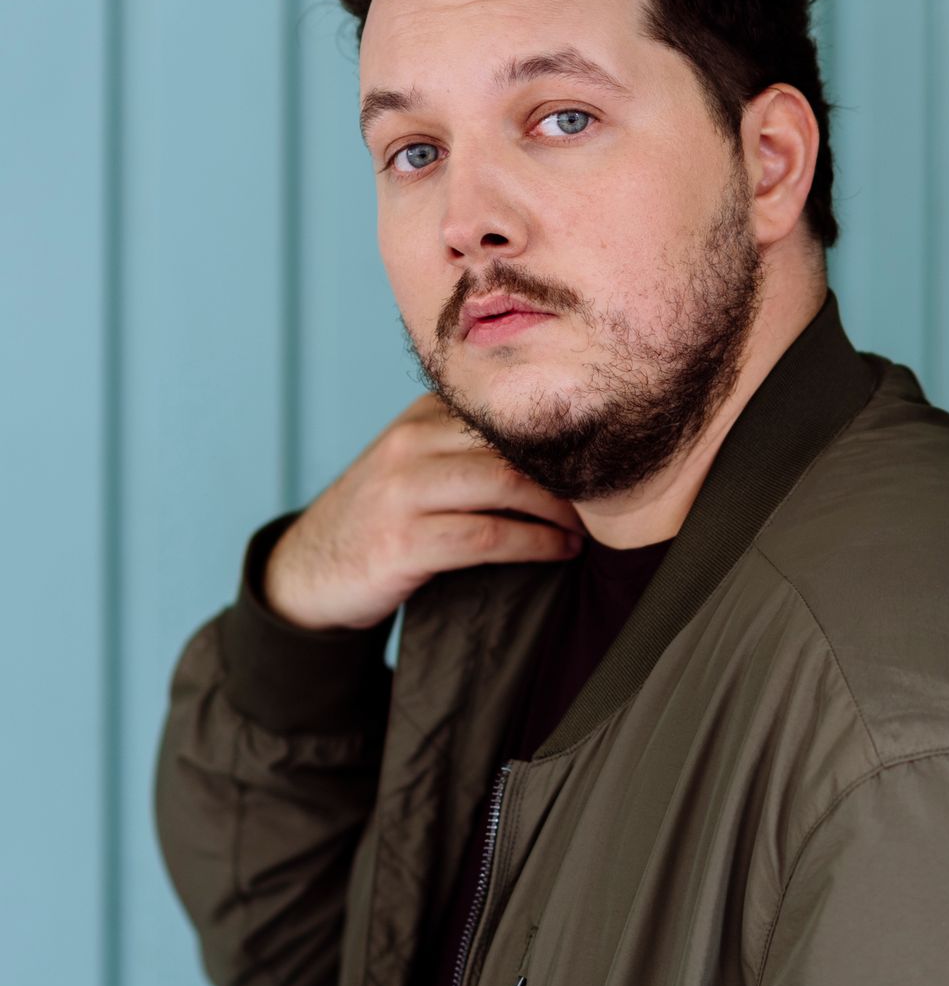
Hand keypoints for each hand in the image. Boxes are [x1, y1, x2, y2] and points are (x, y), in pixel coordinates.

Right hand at [261, 393, 584, 630]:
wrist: (306, 573)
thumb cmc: (381, 519)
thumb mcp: (416, 466)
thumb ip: (468, 448)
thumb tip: (561, 447)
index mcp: (420, 416)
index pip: (507, 412)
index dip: (561, 434)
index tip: (603, 452)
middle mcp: (410, 443)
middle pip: (512, 446)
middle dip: (567, 472)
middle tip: (605, 494)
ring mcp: (402, 491)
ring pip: (505, 485)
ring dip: (559, 510)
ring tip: (588, 527)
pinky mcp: (402, 542)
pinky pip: (488, 536)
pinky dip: (535, 543)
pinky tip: (561, 551)